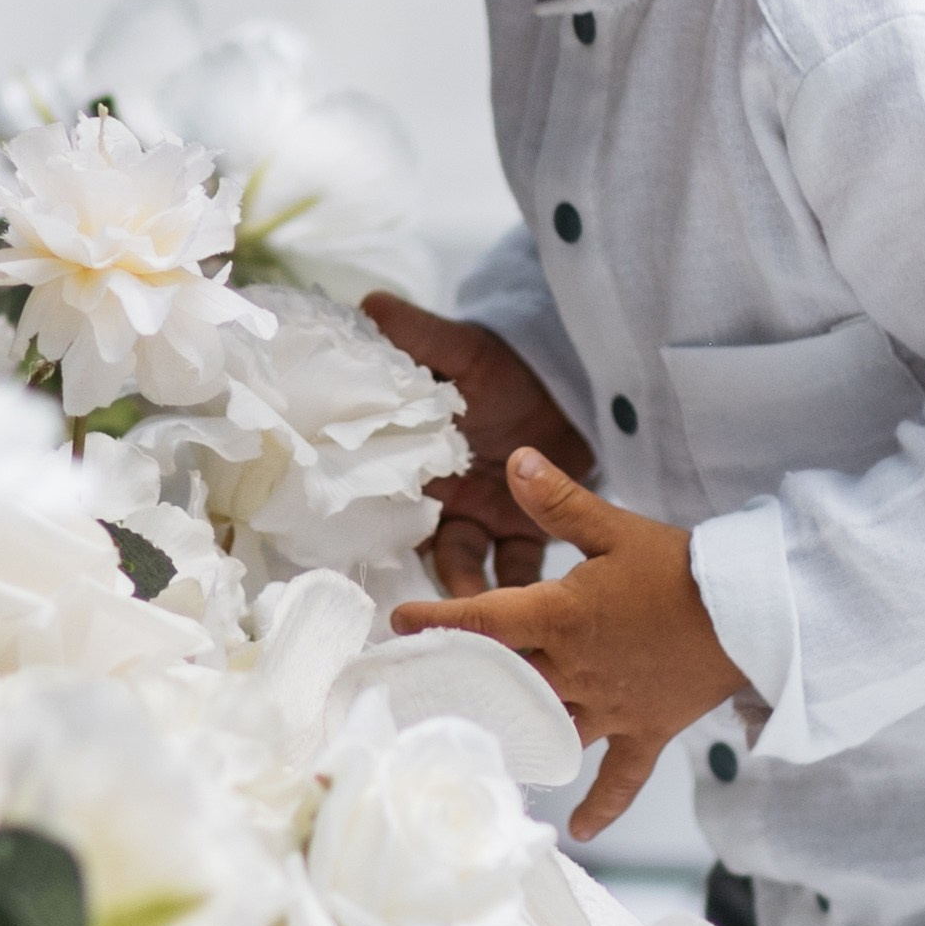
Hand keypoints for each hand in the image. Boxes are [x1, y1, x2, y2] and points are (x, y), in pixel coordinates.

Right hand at [364, 294, 597, 594]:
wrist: (564, 378)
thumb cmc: (502, 365)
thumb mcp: (461, 351)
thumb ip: (420, 334)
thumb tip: (368, 303)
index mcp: (417, 460)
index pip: (382, 500)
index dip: (371, 528)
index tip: (360, 557)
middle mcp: (443, 498)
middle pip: (420, 547)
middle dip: (416, 581)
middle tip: (415, 615)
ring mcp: (485, 517)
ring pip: (467, 567)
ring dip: (468, 597)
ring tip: (471, 621)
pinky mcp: (526, 529)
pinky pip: (520, 568)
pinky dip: (524, 592)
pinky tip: (525, 615)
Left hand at [391, 447, 747, 838]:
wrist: (750, 611)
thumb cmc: (680, 566)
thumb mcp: (614, 528)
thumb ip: (559, 501)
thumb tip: (517, 461)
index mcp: (562, 617)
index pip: (484, 621)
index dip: (437, 621)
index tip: (400, 622)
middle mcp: (576, 669)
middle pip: (505, 682)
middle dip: (464, 681)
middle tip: (423, 685)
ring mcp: (610, 707)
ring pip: (548, 729)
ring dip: (515, 738)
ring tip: (479, 746)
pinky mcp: (645, 730)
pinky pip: (621, 776)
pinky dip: (602, 803)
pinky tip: (580, 827)